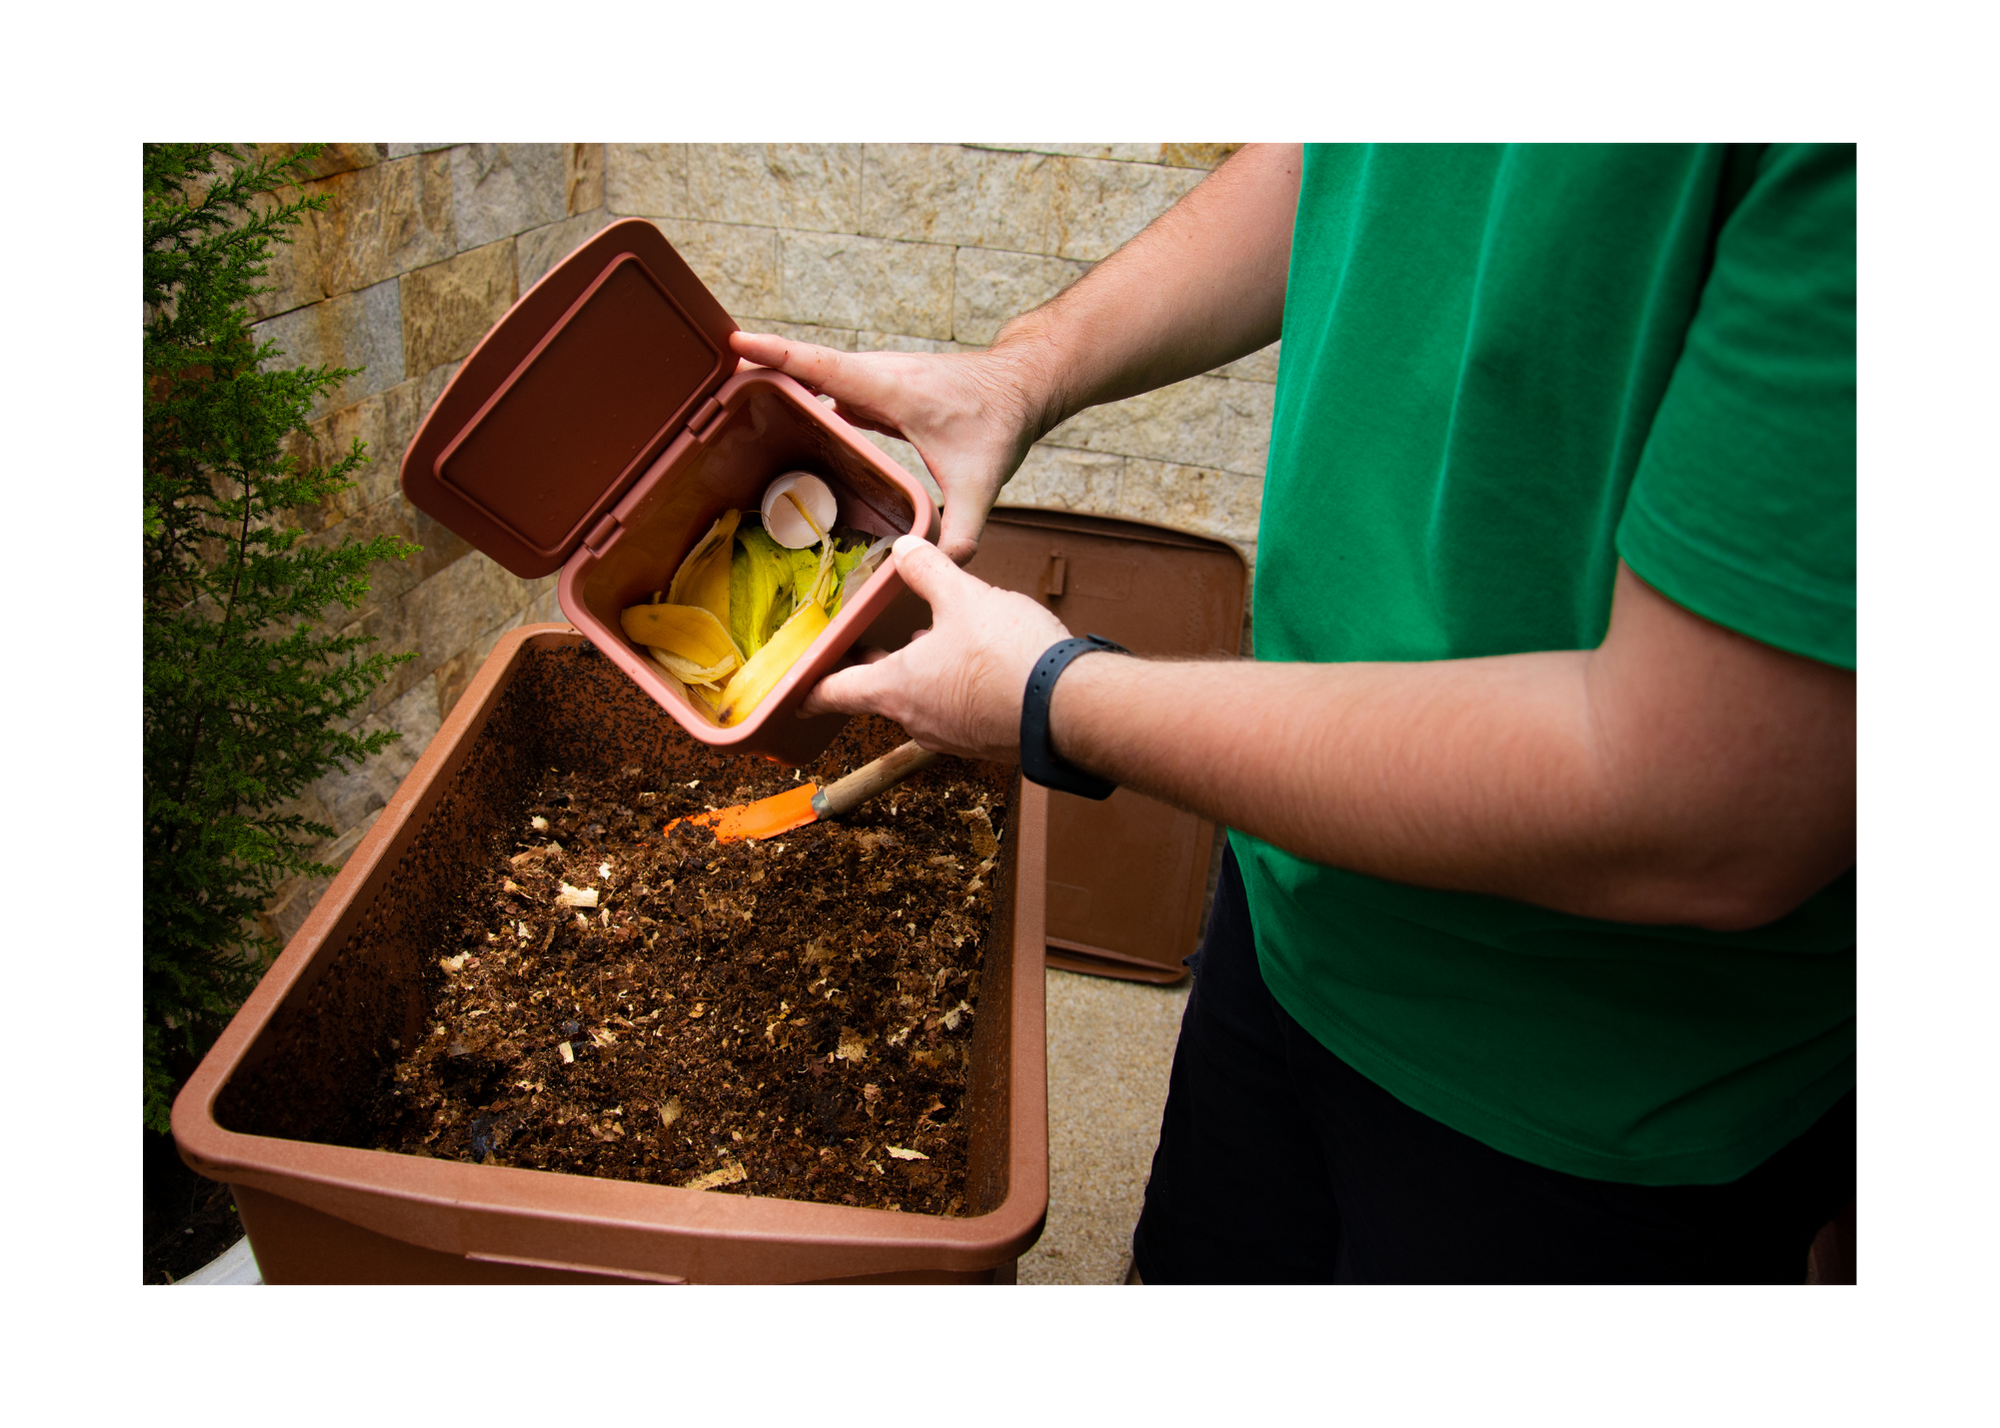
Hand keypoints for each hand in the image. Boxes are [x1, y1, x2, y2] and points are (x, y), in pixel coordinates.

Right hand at [728, 331, 1044, 564]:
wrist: (1021, 385)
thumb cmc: (1000, 419)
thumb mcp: (981, 480)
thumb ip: (963, 527)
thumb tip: (943, 565)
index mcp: (888, 387)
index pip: (820, 364)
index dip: (776, 352)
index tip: (735, 342)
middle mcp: (875, 375)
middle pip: (806, 367)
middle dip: (762, 370)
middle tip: (715, 389)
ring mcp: (876, 379)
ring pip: (817, 376)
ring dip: (782, 383)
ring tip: (736, 404)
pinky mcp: (879, 388)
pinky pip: (832, 389)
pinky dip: (807, 398)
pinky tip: (790, 422)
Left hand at [800, 535, 1070, 761]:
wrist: (1069, 708)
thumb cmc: (1008, 658)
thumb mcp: (963, 597)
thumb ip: (929, 570)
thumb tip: (906, 548)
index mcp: (896, 688)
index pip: (835, 692)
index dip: (811, 687)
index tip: (795, 690)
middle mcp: (917, 719)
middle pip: (881, 694)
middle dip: (876, 669)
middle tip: (872, 647)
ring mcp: (953, 736)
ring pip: (923, 702)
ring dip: (922, 675)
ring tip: (933, 641)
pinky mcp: (986, 741)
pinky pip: (959, 712)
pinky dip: (957, 688)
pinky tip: (979, 662)